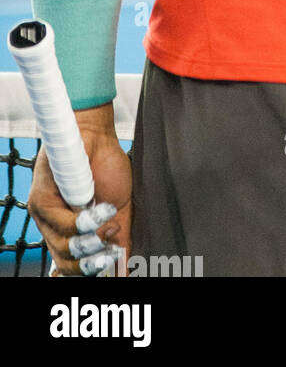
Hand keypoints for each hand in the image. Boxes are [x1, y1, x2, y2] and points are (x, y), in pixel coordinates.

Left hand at [28, 106, 131, 275]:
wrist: (97, 136)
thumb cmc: (107, 167)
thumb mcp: (120, 209)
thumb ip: (120, 236)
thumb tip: (124, 265)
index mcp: (68, 230)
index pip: (69, 264)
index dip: (87, 269)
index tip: (109, 264)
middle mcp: (51, 226)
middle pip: (64, 262)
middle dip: (90, 263)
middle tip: (110, 255)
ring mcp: (44, 215)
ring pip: (62, 247)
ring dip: (91, 241)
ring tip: (110, 226)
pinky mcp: (41, 201)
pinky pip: (62, 224)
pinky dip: (87, 221)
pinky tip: (104, 210)